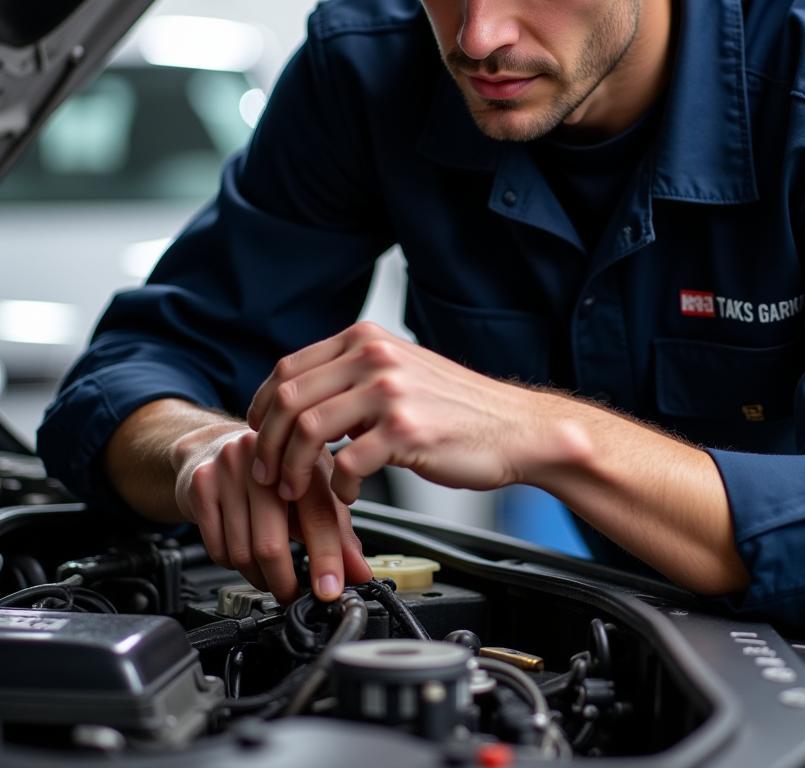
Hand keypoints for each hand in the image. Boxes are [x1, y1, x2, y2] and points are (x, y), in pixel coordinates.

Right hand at [172, 425, 371, 603]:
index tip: (329, 590)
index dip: (327, 558)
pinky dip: (233, 564)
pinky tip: (243, 552)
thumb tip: (359, 572)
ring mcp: (230, 470)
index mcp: (305, 456)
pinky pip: (218, 548)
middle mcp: (268, 458)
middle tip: (293, 594)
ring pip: (242, 552)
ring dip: (259, 576)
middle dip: (284, 580)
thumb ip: (337, 530)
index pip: (319, 515)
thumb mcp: (312, 488)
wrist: (212, 446)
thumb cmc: (273, 469)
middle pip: (272, 543)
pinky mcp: (201, 486)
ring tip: (269, 572)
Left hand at [246, 322, 579, 504]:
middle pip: (288, 399)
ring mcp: (390, 392)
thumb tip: (302, 400)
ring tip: (299, 490)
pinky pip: (347, 463)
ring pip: (307, 430)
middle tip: (268, 474)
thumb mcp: (400, 371)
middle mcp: (374, 358)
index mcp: (367, 340)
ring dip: (293, 469)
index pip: (288, 368)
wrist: (515, 428)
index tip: (259, 435)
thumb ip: (353, 376)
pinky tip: (349, 494)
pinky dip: (339, 486)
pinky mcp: (405, 430)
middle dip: (268, 444)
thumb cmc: (458, 409)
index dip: (262, 408)